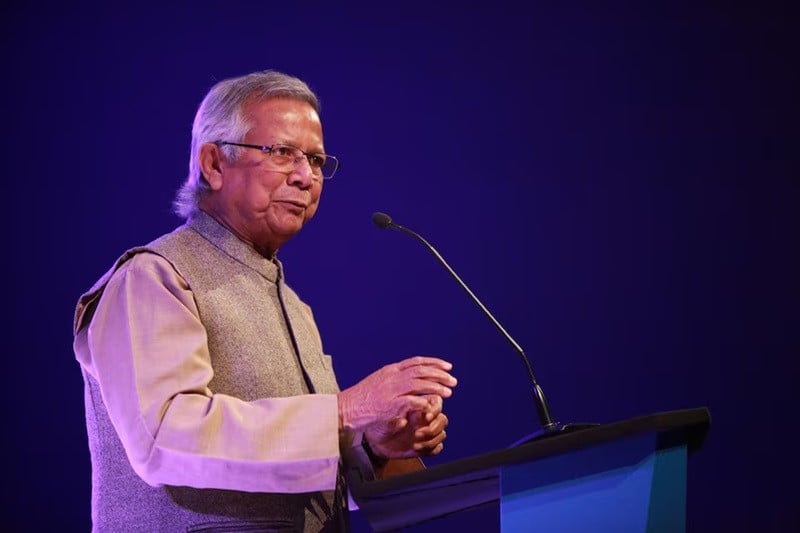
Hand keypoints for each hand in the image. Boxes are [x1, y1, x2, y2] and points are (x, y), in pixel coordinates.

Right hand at [337, 356, 455, 433]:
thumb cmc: (361, 399)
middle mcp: (392, 377)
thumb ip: (394, 380)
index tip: (447, 366)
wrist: (345, 408)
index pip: (416, 362)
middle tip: (453, 381)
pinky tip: (432, 405)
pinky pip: (411, 401)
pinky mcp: (389, 404)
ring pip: (419, 384)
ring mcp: (391, 390)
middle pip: (421, 371)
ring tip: (448, 393)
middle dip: (440, 375)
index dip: (434, 363)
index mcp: (391, 370)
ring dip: (436, 387)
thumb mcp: (379, 382)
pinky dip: (423, 402)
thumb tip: (411, 381)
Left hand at [365, 395, 448, 458]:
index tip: (427, 416)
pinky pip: (437, 448)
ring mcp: (425, 432)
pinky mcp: (424, 445)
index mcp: (418, 405)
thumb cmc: (379, 421)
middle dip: (433, 428)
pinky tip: (417, 448)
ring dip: (431, 440)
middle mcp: (424, 418)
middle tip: (418, 433)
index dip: (435, 409)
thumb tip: (422, 403)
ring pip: (441, 434)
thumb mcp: (389, 410)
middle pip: (442, 419)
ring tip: (415, 443)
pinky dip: (430, 449)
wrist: (372, 440)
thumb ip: (406, 404)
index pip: (437, 402)